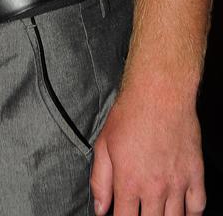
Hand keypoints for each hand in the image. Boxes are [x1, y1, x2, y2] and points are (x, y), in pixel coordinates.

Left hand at [90, 84, 205, 215]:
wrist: (159, 94)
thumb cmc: (130, 114)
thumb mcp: (103, 144)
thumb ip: (100, 180)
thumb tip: (100, 208)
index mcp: (129, 182)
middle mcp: (154, 188)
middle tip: (139, 213)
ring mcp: (177, 183)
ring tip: (157, 213)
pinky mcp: (195, 175)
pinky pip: (198, 207)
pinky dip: (190, 214)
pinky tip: (182, 212)